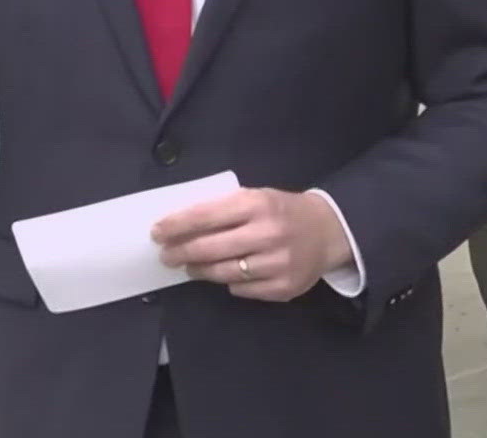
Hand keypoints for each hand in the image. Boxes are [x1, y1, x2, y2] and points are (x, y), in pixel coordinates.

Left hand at [152, 188, 354, 302]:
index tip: (158, 232)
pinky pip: (242, 289)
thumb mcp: (257, 197)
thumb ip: (224, 208)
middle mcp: (268, 233)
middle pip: (210, 248)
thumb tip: (180, 225)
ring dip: (200, 270)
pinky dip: (230, 282)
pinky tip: (225, 275)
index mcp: (257, 204)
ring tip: (189, 267)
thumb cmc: (282, 211)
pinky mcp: (283, 288)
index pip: (206, 215)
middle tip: (165, 256)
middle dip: (181, 252)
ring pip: (223, 273)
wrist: (328, 231)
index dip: (177, 225)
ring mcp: (277, 263)